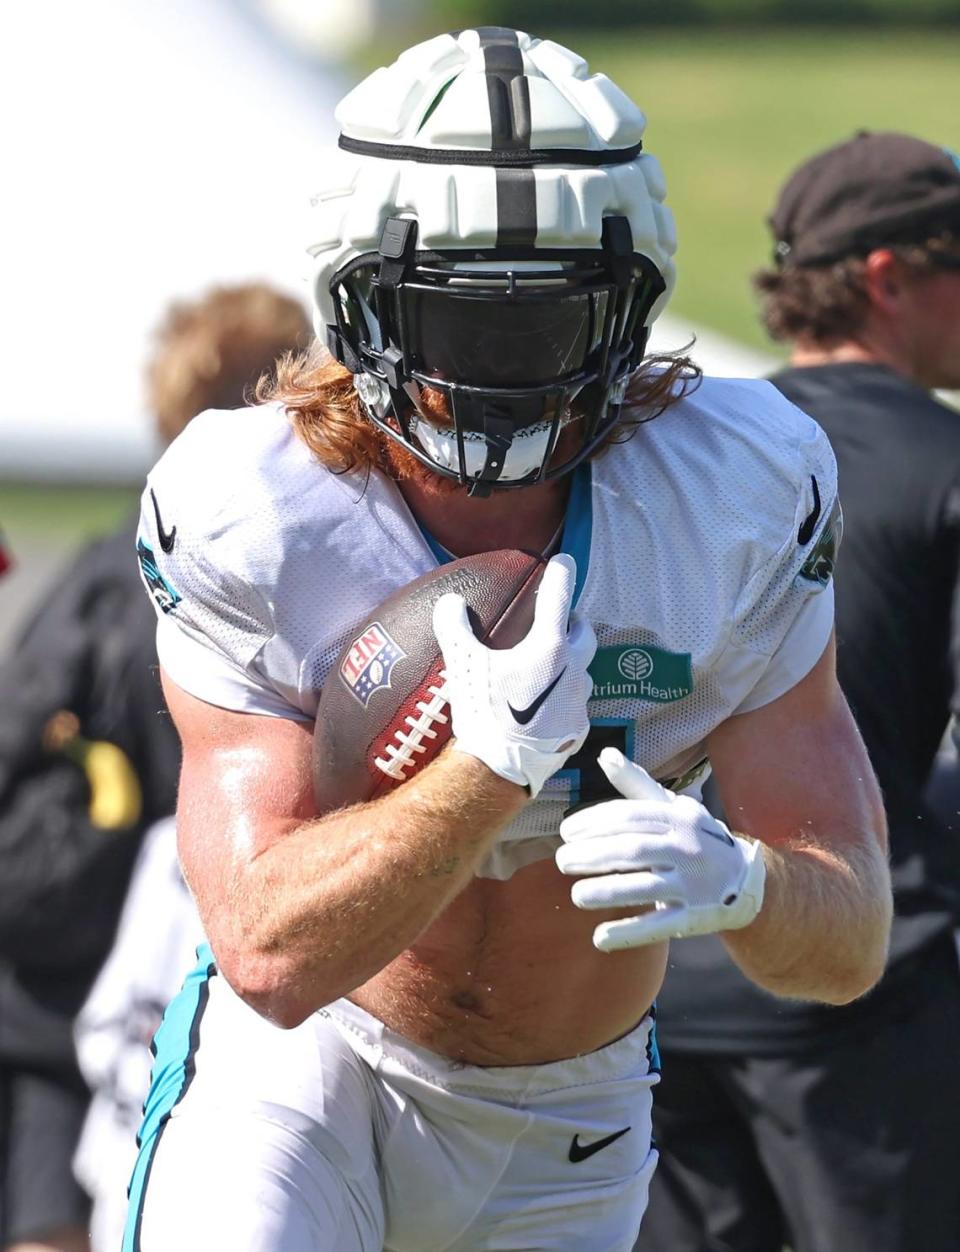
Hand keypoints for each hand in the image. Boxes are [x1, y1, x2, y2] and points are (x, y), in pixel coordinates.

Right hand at [432, 554, 595, 796]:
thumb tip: (450, 602)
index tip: (564, 561)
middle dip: (572, 622)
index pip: (560, 597)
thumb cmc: (484, 713)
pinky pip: (576, 702)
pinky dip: (564, 695)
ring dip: (569, 661)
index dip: (562, 574)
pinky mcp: (579, 728)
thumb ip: (455, 628)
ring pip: (583, 669)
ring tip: (545, 667)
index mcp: (548, 647)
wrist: (500, 770)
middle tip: (555, 621)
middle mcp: (573, 669)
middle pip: (583, 632)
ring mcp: (579, 700)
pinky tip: (544, 705)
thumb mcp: (463, 666)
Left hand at [556, 748, 765, 950]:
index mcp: (679, 818)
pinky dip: (628, 933)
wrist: (748, 880)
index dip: (593, 823)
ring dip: (605, 893)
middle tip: (561, 861)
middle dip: (592, 856)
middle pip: (632, 850)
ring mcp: (693, 885)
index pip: (629, 817)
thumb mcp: (674, 807)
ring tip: (575, 896)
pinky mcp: (695, 918)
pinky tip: (599, 938)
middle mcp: (687, 848)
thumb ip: (637, 784)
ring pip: (643, 888)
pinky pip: (659, 926)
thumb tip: (604, 753)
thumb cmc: (696, 838)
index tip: (566, 832)